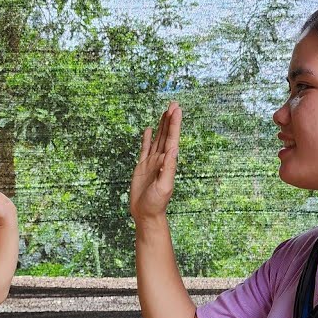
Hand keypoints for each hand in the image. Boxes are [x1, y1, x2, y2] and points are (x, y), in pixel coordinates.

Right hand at [130, 101, 181, 222]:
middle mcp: (161, 160)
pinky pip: (144, 149)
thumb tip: (172, 150)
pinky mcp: (142, 167)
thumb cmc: (156, 204)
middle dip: (170, 120)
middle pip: (166, 135)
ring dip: (162, 125)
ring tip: (165, 111)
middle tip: (173, 103)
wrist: (146, 214)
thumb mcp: (164, 187)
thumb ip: (168, 169)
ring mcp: (151, 162)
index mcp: (168, 163)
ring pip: (157, 139)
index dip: (174, 124)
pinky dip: (146, 138)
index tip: (176, 110)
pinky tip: (148, 130)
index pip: (172, 139)